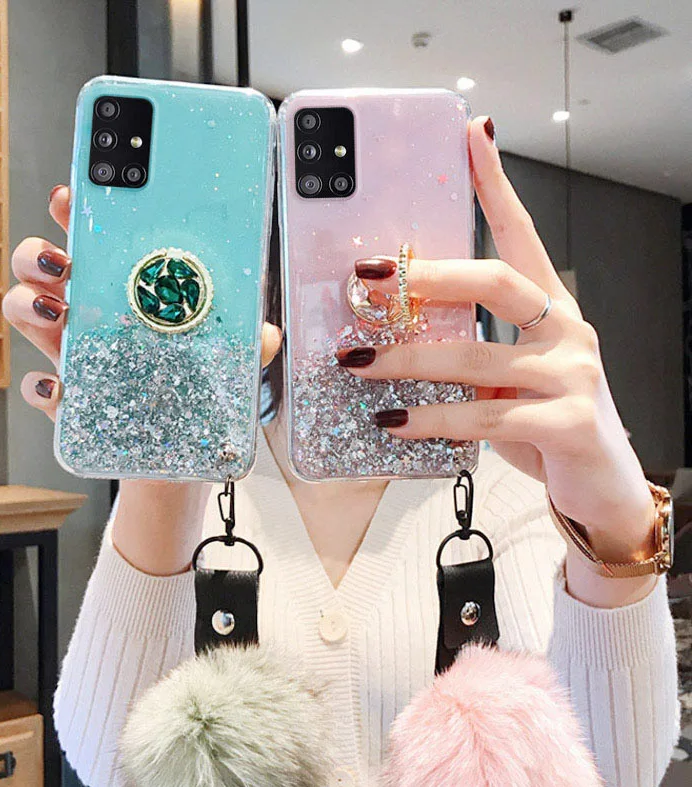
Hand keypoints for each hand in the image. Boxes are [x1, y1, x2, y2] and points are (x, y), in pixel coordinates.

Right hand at [3, 185, 282, 575]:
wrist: (176, 459)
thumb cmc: (194, 393)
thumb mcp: (223, 363)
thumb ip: (244, 342)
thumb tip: (267, 332)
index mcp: (125, 294)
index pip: (95, 244)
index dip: (77, 216)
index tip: (73, 198)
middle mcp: (91, 317)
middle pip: (42, 268)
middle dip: (38, 254)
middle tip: (61, 262)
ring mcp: (72, 356)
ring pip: (24, 312)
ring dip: (26, 305)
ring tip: (55, 312)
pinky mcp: (67, 402)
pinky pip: (36, 388)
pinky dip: (40, 386)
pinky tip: (59, 388)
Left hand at [338, 117, 654, 573]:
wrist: (600, 480)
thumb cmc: (544, 418)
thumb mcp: (508, 373)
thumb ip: (471, 346)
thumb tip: (395, 328)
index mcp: (551, 308)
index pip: (521, 234)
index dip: (495, 184)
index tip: (471, 135)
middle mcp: (567, 329)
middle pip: (493, 280)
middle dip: (424, 277)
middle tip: (366, 279)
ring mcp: (571, 374)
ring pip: (475, 355)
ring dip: (406, 359)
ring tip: (357, 362)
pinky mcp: (566, 422)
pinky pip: (484, 415)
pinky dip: (432, 417)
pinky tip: (394, 419)